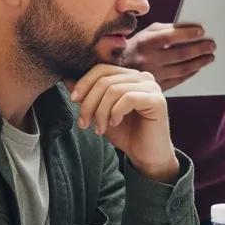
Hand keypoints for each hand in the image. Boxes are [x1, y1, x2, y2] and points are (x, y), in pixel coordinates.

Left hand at [70, 65, 178, 182]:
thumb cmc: (126, 133)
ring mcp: (152, 88)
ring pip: (114, 90)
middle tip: (84, 123)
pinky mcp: (158, 100)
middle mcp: (143, 77)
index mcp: (130, 76)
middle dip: (89, 103)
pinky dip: (115, 112)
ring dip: (101, 112)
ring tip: (99, 128)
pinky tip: (115, 123)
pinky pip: (128, 98)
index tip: (73, 100)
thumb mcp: (100, 112)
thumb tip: (67, 79)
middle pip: (105, 80)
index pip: (102, 69)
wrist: (146, 155)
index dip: (84, 83)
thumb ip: (88, 96)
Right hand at [123, 23, 214, 90]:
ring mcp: (153, 74)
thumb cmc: (135, 48)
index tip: (202, 32)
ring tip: (210, 57)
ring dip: (200, 62)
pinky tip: (198, 67)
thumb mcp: (145, 34)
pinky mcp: (156, 86)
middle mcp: (148, 59)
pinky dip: (191, 73)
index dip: (188, 34)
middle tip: (212, 45)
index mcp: (144, 43)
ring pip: (182, 69)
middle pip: (180, 54)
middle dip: (200, 49)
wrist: (115, 72)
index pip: (170, 36)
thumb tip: (189, 28)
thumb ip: (165, 30)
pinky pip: (179, 80)